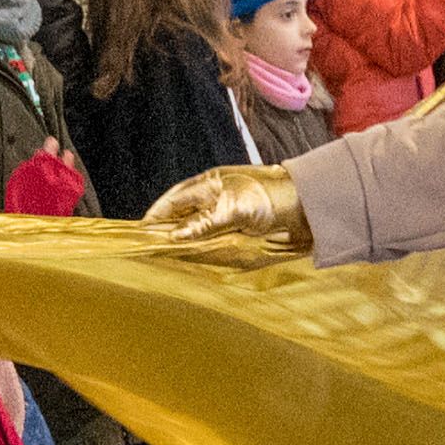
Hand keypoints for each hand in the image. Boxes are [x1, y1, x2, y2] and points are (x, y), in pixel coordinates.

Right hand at [151, 164, 310, 257]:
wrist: (305, 204)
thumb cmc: (270, 198)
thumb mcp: (235, 209)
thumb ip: (204, 223)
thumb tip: (174, 236)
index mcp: (208, 185)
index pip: (172, 202)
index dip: (155, 217)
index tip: (139, 234)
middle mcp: (212, 199)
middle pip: (179, 216)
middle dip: (163, 232)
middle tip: (146, 250)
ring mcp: (222, 214)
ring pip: (191, 229)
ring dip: (179, 243)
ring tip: (162, 259)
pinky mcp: (232, 229)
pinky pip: (207, 239)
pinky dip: (196, 249)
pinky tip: (190, 259)